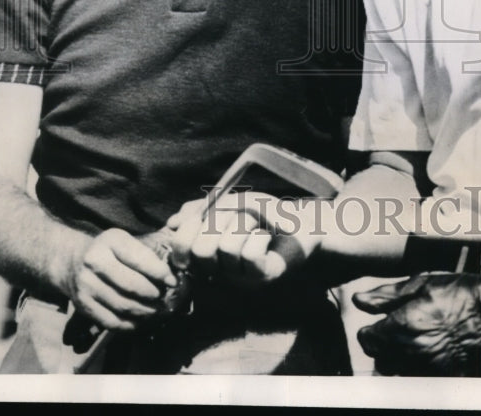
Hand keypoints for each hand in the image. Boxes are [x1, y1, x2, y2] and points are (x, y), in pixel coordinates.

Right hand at [62, 227, 177, 331]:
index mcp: (110, 240)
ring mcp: (86, 285)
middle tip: (164, 297)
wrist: (73, 261)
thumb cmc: (109, 251)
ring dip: (145, 311)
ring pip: (123, 305)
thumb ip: (145, 253)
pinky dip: (130, 324)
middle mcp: (95, 261)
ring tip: (156, 309)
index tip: (172, 281)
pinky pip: (111, 321)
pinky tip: (141, 320)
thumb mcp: (124, 241)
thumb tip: (172, 274)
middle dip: (153, 293)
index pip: (139, 259)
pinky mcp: (83, 306)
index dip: (159, 272)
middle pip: (131, 285)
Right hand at [165, 192, 291, 284]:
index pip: (181, 249)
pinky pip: (248, 255)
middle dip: (220, 223)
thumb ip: (205, 209)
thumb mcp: (235, 203)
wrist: (308, 224)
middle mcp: (222, 271)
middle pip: (201, 250)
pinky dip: (258, 237)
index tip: (203, 214)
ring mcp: (242, 278)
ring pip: (226, 248)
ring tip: (257, 225)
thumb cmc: (269, 214)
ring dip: (243, 224)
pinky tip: (267, 238)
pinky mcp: (263, 278)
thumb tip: (172, 222)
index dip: (187, 230)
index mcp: (211, 254)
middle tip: (238, 217)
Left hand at [353, 272, 480, 375]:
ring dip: (396, 357)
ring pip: (396, 370)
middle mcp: (412, 351)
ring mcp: (428, 366)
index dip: (368, 330)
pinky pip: (418, 377)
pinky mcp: (443, 376)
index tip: (375, 323)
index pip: (367, 339)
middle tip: (392, 330)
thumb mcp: (420, 284)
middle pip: (379, 358)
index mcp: (402, 325)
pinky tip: (426, 350)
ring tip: (410, 339)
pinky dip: (416, 367)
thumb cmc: (458, 293)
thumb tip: (360, 300)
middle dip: (380, 344)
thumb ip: (386, 295)